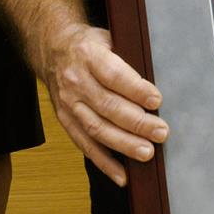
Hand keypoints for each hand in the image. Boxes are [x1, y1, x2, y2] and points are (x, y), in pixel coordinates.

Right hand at [39, 19, 167, 185]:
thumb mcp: (108, 38)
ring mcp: (68, 103)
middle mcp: (75, 80)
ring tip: (147, 152)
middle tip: (160, 132)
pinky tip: (123, 175)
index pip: (114, 75)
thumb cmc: (89, 45)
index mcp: (88, 54)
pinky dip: (105, 163)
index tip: (157, 101)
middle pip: (108, 105)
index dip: (136, 90)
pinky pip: (85, 145)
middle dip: (136, 122)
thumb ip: (128, 58)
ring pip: (97, 128)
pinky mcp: (65, 120)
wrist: (53, 48)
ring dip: (124, 144)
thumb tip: (159, 82)